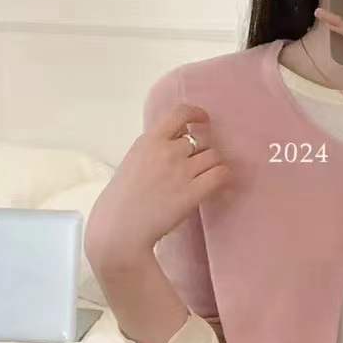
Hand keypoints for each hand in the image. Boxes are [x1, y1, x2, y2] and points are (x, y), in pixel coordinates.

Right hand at [84, 101, 231, 269]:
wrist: (119, 230)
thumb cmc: (121, 202)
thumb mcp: (132, 162)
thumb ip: (154, 150)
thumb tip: (178, 144)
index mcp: (149, 141)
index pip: (180, 113)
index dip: (197, 114)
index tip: (203, 120)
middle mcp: (167, 151)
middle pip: (202, 140)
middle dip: (203, 152)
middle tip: (198, 168)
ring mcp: (181, 171)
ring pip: (214, 156)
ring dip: (213, 166)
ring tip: (205, 180)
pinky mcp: (192, 192)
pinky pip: (221, 175)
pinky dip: (223, 179)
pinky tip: (218, 187)